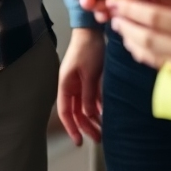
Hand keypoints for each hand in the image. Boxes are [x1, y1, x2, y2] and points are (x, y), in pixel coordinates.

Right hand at [57, 28, 104, 144]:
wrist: (92, 29)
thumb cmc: (87, 48)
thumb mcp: (89, 73)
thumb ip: (88, 95)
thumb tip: (89, 114)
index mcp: (65, 84)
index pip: (65, 112)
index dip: (71, 128)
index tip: (79, 141)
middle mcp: (71, 85)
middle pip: (76, 112)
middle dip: (86, 126)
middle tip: (98, 138)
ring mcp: (80, 82)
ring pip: (85, 106)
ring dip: (93, 118)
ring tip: (103, 130)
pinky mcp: (89, 78)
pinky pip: (92, 97)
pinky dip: (98, 106)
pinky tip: (106, 114)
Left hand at [106, 0, 170, 116]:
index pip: (155, 17)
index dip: (131, 9)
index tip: (115, 1)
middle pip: (147, 37)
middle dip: (125, 25)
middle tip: (110, 15)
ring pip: (152, 57)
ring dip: (133, 43)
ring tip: (122, 32)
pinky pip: (165, 73)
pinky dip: (150, 61)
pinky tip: (145, 53)